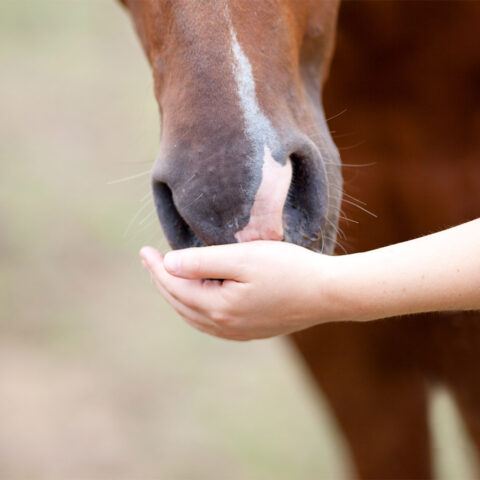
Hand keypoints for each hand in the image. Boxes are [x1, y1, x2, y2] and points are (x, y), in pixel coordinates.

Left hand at [140, 241, 348, 340]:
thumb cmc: (289, 269)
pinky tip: (197, 297)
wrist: (328, 294)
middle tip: (150, 260)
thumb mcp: (244, 258)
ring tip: (167, 276)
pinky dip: (195, 307)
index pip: (175, 286)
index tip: (144, 249)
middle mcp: (224, 326)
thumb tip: (169, 264)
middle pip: (180, 303)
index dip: (156, 268)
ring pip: (194, 315)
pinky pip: (210, 322)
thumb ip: (203, 261)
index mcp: (218, 307)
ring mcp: (238, 332)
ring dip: (177, 295)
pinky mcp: (251, 331)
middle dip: (162, 281)